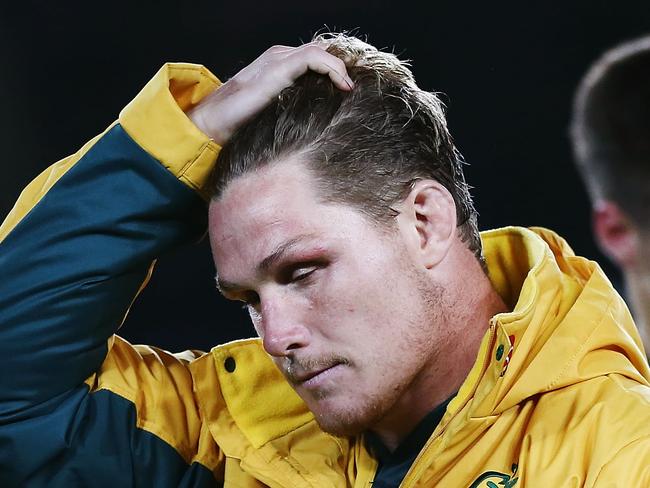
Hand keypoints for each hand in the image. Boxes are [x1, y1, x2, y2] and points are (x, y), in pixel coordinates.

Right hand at [187, 42, 353, 145]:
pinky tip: (343, 86)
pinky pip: (314, 58)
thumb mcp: (276, 114)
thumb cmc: (241, 124)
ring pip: (321, 52)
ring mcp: (278, 60)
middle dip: (344, 68)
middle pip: (322, 53)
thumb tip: (324, 123)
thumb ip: (295, 107)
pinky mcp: (277, 68)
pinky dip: (334, 69)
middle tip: (358, 88)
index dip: (338, 71)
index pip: (317, 60)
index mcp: (279, 67)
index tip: (353, 92)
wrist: (213, 124)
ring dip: (342, 68)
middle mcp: (279, 57)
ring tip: (352, 87)